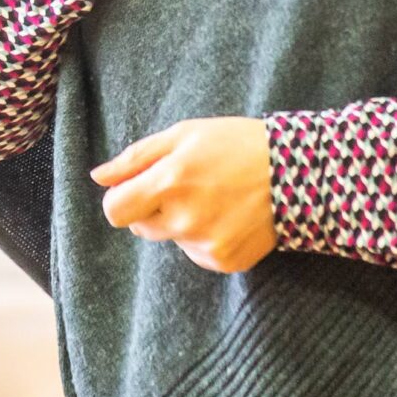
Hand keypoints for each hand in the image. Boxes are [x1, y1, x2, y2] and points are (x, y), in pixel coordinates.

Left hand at [92, 117, 275, 273]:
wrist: (298, 171)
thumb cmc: (236, 144)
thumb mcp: (184, 135)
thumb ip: (136, 157)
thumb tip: (98, 177)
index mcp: (169, 182)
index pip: (114, 211)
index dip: (122, 199)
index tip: (138, 189)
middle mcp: (184, 219)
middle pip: (140, 227)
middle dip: (153, 208)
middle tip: (187, 186)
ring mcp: (206, 245)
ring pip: (170, 239)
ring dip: (181, 222)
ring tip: (215, 197)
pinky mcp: (225, 262)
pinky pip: (196, 253)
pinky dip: (206, 237)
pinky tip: (229, 215)